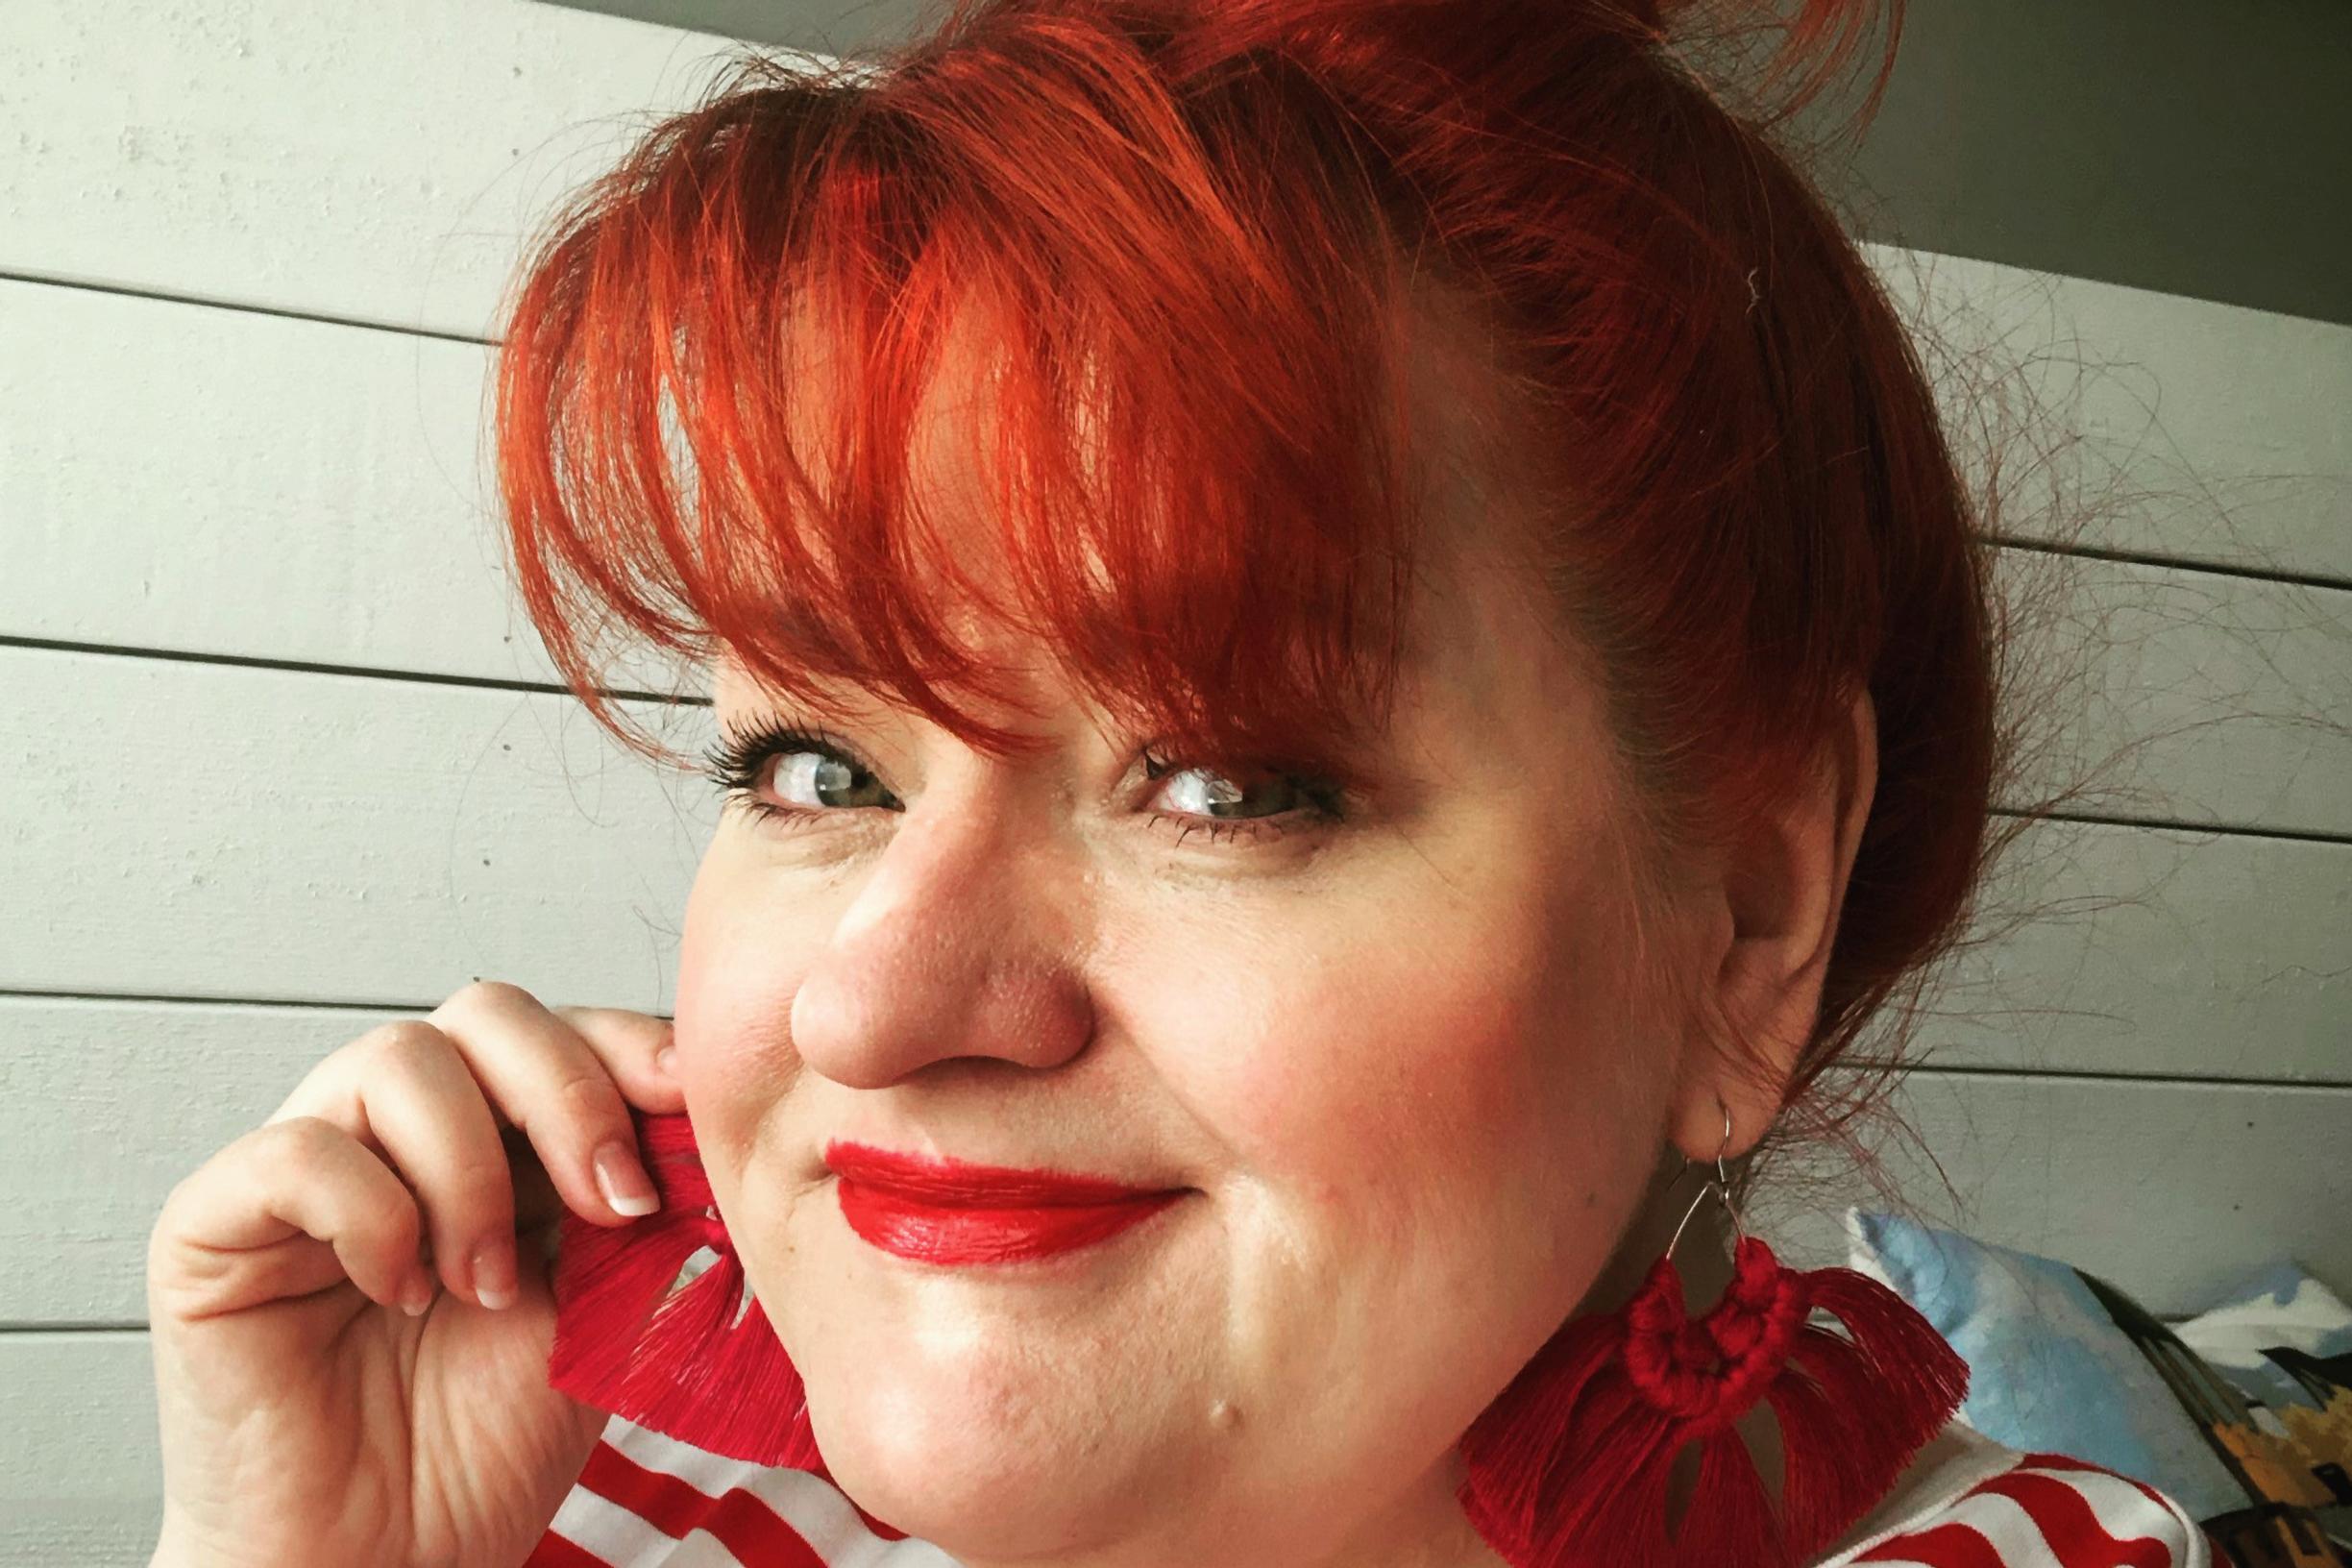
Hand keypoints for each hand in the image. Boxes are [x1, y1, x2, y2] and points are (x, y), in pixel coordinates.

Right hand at [145, 982, 685, 1567]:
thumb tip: (712, 1129)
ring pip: (394, 1057)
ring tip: (486, 1285)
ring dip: (471, 1172)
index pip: (563, 1030)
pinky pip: (297, 1149)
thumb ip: (643, 1210)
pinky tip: (401, 1290)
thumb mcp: (604, 1308)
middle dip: (568, 1093)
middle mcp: (400, 1129)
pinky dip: (372, 1212)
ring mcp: (307, 1164)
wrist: (388, 1563)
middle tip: (611, 1205)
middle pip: (485, 1011)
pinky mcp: (216, 1221)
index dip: (628, 1049)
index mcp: (499, 1138)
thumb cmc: (484, 1446)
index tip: (689, 1103)